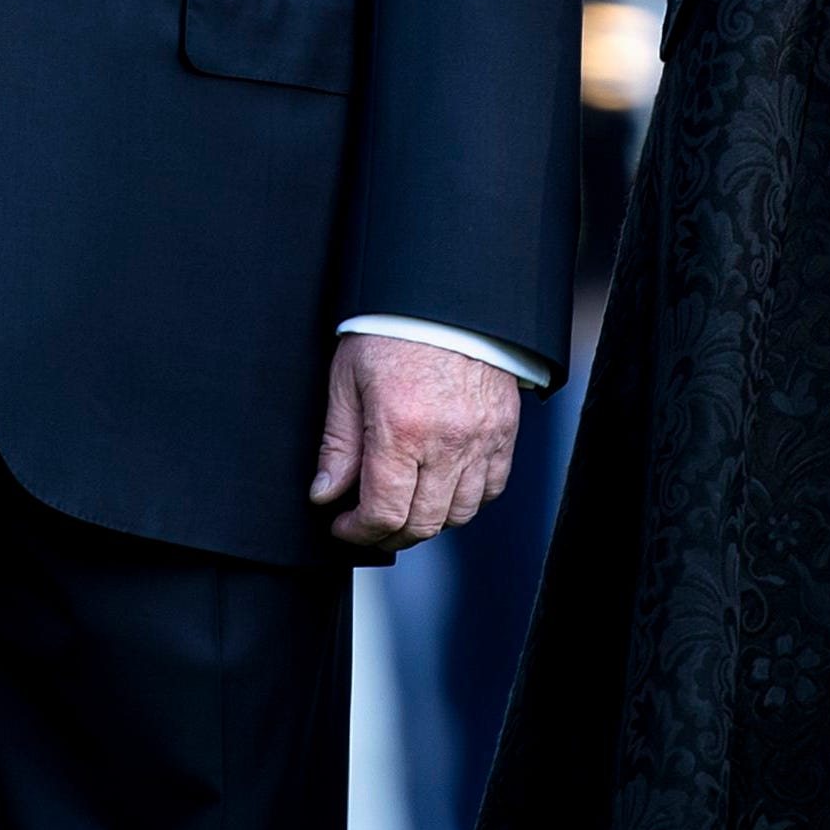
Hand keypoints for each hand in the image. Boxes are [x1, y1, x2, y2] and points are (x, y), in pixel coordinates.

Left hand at [309, 333, 520, 550]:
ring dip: (429, 520)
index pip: (383, 513)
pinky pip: (492, 488)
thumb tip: (325, 493)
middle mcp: (447, 441)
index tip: (344, 525)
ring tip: (406, 504)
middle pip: (422, 524)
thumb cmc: (393, 331)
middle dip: (389, 534)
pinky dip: (467, 498)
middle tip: (370, 523)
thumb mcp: (347, 380)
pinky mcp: (505, 431)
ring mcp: (482, 439)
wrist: (447, 296)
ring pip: (460, 514)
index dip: (358, 532)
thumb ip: (337, 444)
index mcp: (402, 429)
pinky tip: (443, 485)